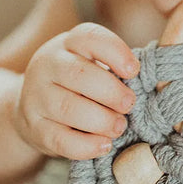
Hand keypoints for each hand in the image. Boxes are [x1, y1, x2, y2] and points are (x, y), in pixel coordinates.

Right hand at [13, 23, 139, 159]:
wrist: (32, 104)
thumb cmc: (78, 81)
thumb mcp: (92, 62)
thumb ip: (115, 67)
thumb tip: (150, 82)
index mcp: (68, 43)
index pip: (90, 37)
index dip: (116, 52)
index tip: (134, 70)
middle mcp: (48, 64)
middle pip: (79, 74)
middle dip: (111, 92)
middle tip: (129, 104)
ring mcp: (36, 96)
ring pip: (69, 108)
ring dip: (101, 120)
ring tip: (119, 126)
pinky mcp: (34, 127)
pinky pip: (60, 139)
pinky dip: (86, 145)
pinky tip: (104, 145)